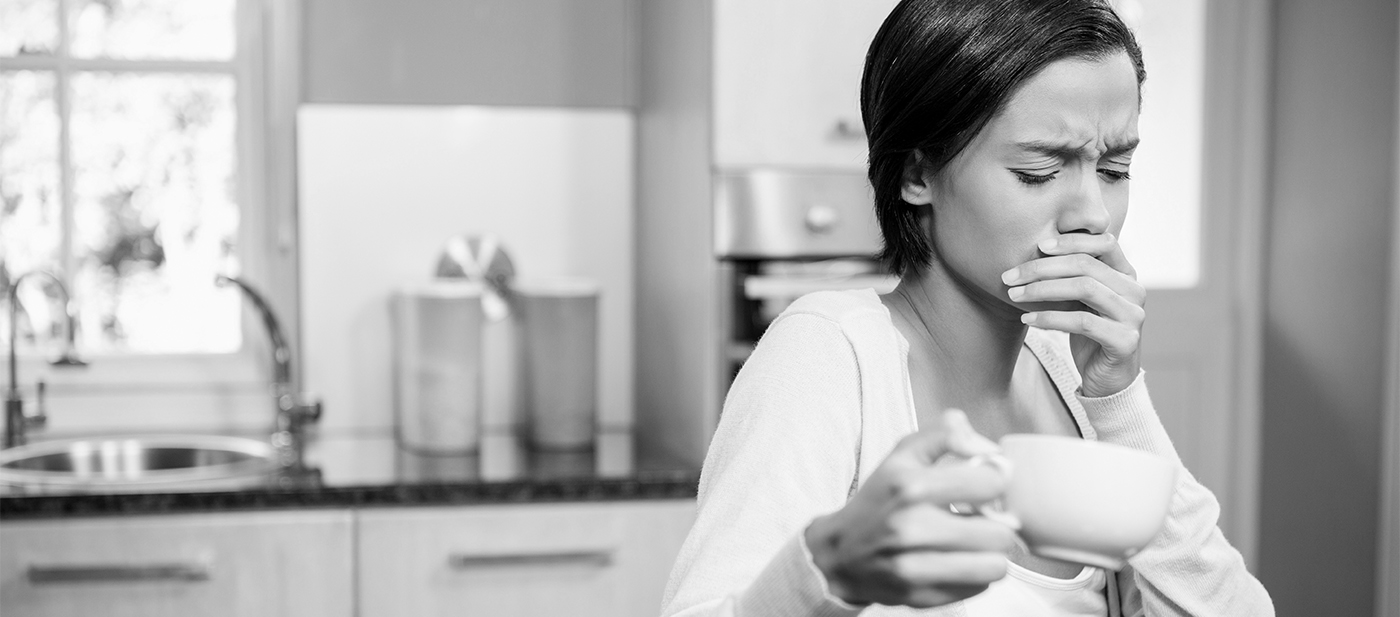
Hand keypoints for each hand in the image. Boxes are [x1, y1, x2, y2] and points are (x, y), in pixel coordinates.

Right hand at [804, 410, 1016, 607]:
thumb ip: (946, 434)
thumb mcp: (903, 454)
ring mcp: (914, 568)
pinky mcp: (921, 597)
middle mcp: (911, 528)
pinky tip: (957, 561)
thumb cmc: (880, 500)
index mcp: (910, 486)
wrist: (840, 553)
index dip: (996, 481)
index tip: (985, 484)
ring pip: (994, 566)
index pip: (990, 483)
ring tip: (974, 543)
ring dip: (991, 554)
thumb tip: (989, 449)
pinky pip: (978, 588)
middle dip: (997, 523)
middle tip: (981, 519)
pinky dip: (975, 575)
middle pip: (1000, 532)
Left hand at [1002, 232, 1145, 396]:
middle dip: (1042, 267)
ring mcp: (1133, 316)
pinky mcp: (1126, 341)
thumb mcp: (1081, 300)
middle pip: (1086, 265)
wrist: (1107, 380)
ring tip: (1014, 295)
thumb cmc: (1089, 334)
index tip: (1038, 245)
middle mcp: (1135, 291)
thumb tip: (1035, 249)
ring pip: (1085, 288)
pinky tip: (1029, 319)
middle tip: (1010, 276)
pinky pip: (1083, 322)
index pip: (1104, 242)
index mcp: (1126, 275)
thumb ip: (1071, 276)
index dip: (1072, 240)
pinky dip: (1051, 318)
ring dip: (1042, 290)